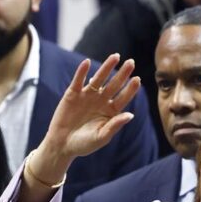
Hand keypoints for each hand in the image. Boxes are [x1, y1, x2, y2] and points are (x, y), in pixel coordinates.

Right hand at [37, 54, 140, 175]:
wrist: (62, 145)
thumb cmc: (84, 144)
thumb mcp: (101, 137)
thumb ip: (115, 126)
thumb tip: (131, 115)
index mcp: (110, 112)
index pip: (123, 98)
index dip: (130, 89)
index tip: (138, 79)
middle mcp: (101, 101)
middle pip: (114, 85)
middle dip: (122, 74)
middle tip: (131, 62)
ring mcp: (87, 96)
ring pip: (98, 79)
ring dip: (106, 67)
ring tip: (116, 56)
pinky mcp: (72, 94)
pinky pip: (78, 80)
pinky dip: (82, 72)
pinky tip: (87, 63)